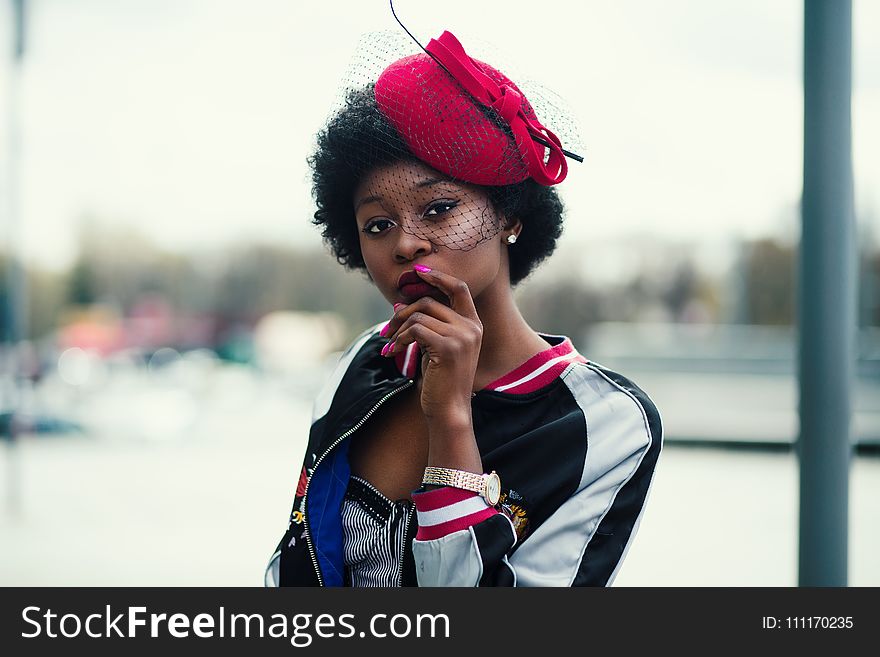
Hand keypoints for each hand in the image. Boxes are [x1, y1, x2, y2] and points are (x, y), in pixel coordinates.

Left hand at [382, 267, 482, 421]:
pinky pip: (415, 330)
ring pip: (419, 315)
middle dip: (402, 312)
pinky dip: (399, 339)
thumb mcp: (435, 347)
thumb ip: (426, 324)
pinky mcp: (448, 347)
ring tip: (389, 345)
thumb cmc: (441, 381)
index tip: (418, 272)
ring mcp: (462, 336)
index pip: (459, 287)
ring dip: (397, 329)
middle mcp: (471, 327)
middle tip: (386, 330)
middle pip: (429, 301)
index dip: (438, 276)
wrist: (450, 411)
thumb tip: (399, 303)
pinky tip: (392, 352)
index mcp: (473, 324)